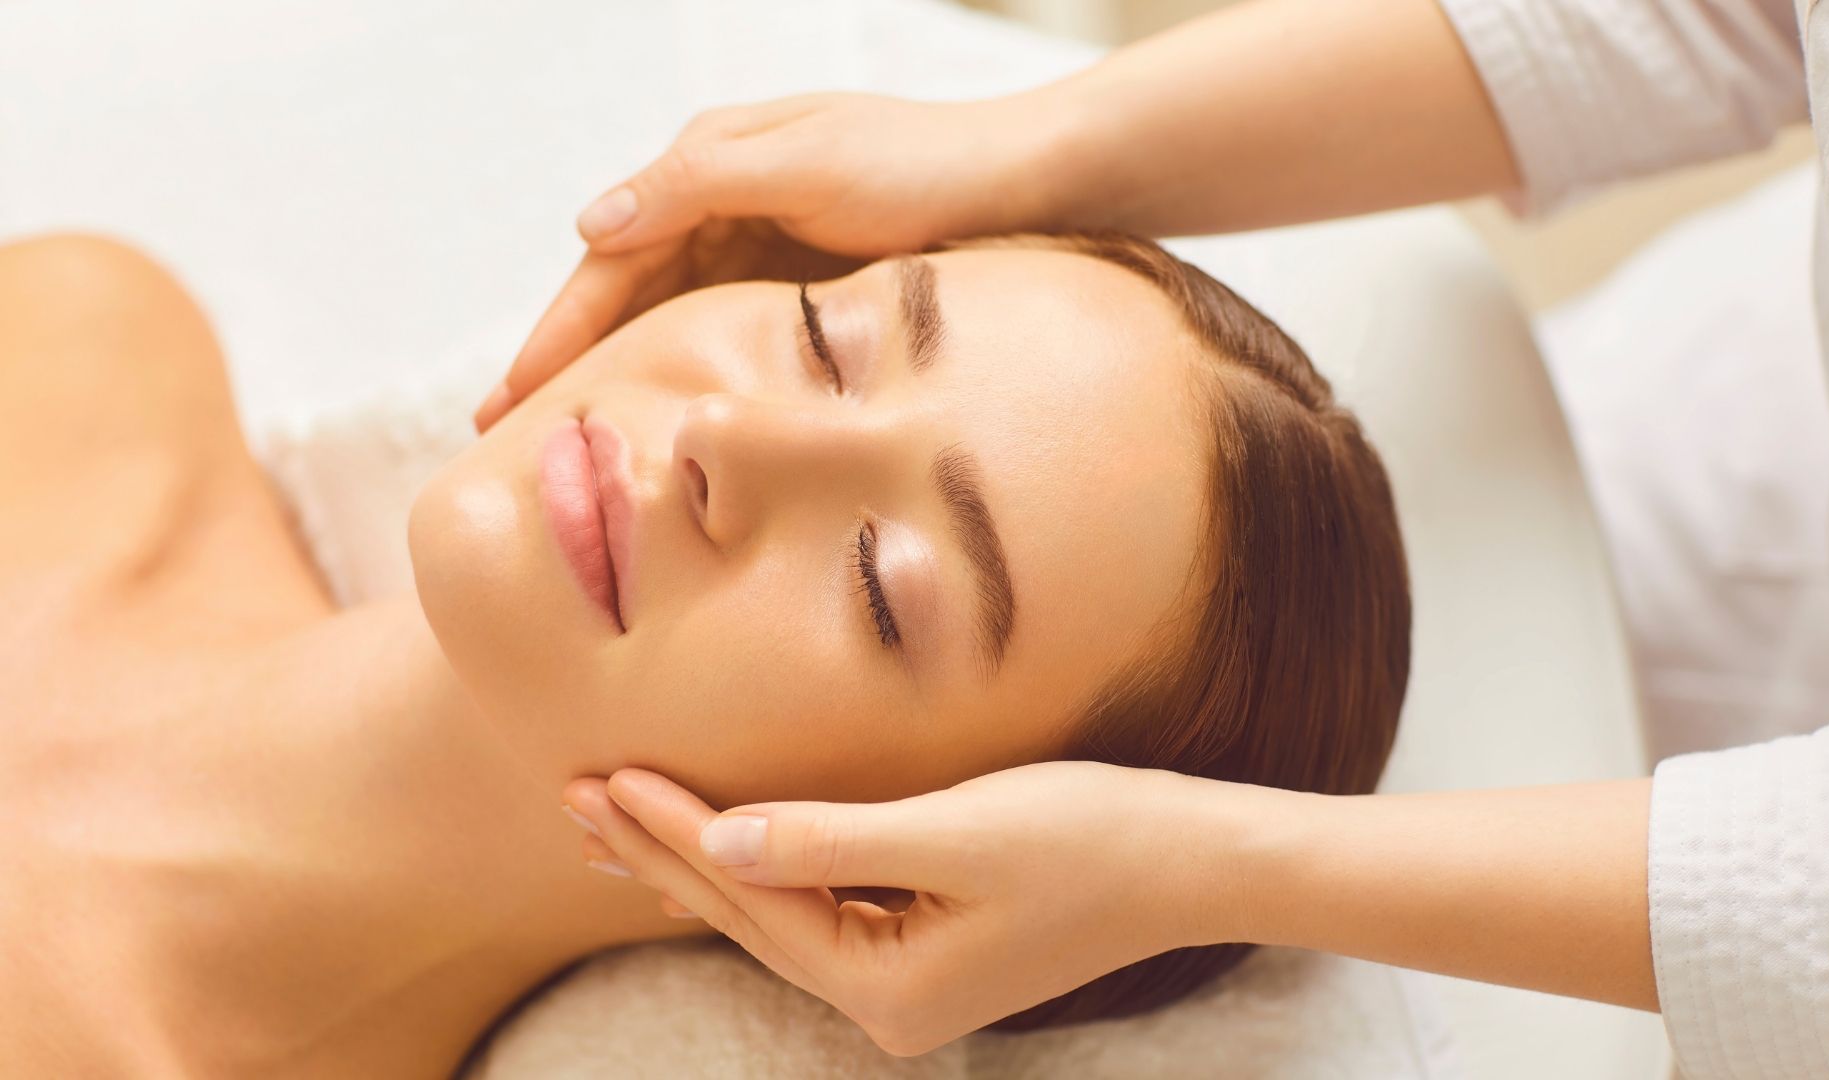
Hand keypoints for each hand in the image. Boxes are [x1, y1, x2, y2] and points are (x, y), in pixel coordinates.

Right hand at [475, 92, 1073, 431]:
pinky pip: (724, 331)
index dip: (556, 331)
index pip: (609, 258)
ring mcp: (764, 242)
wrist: (1030, 181)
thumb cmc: (923, 165)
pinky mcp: (805, 282)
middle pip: (626, 292)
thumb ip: (696, 186)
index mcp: (711, 162)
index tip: (509, 400)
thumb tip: (588, 224)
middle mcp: (725, 200)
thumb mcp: (805, 165)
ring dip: (617, 373)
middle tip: (505, 438)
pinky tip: (665, 420)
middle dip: (565, 361)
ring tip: (568, 443)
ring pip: (668, 317)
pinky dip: (685, 372)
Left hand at [559, 762, 1244, 1055]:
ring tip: (615, 823)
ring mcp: (912, 984)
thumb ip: (832, 841)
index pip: (754, 901)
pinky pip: (821, 907)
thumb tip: (720, 843)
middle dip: (661, 854)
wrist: (1195, 858)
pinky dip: (764, 869)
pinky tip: (721, 848)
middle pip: (750, 918)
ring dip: (700, 861)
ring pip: (778, 914)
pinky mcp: (931, 950)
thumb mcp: (956, 833)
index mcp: (890, 990)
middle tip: (572, 796)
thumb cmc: (1089, 836)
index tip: (603, 774)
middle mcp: (891, 1004)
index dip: (674, 834)